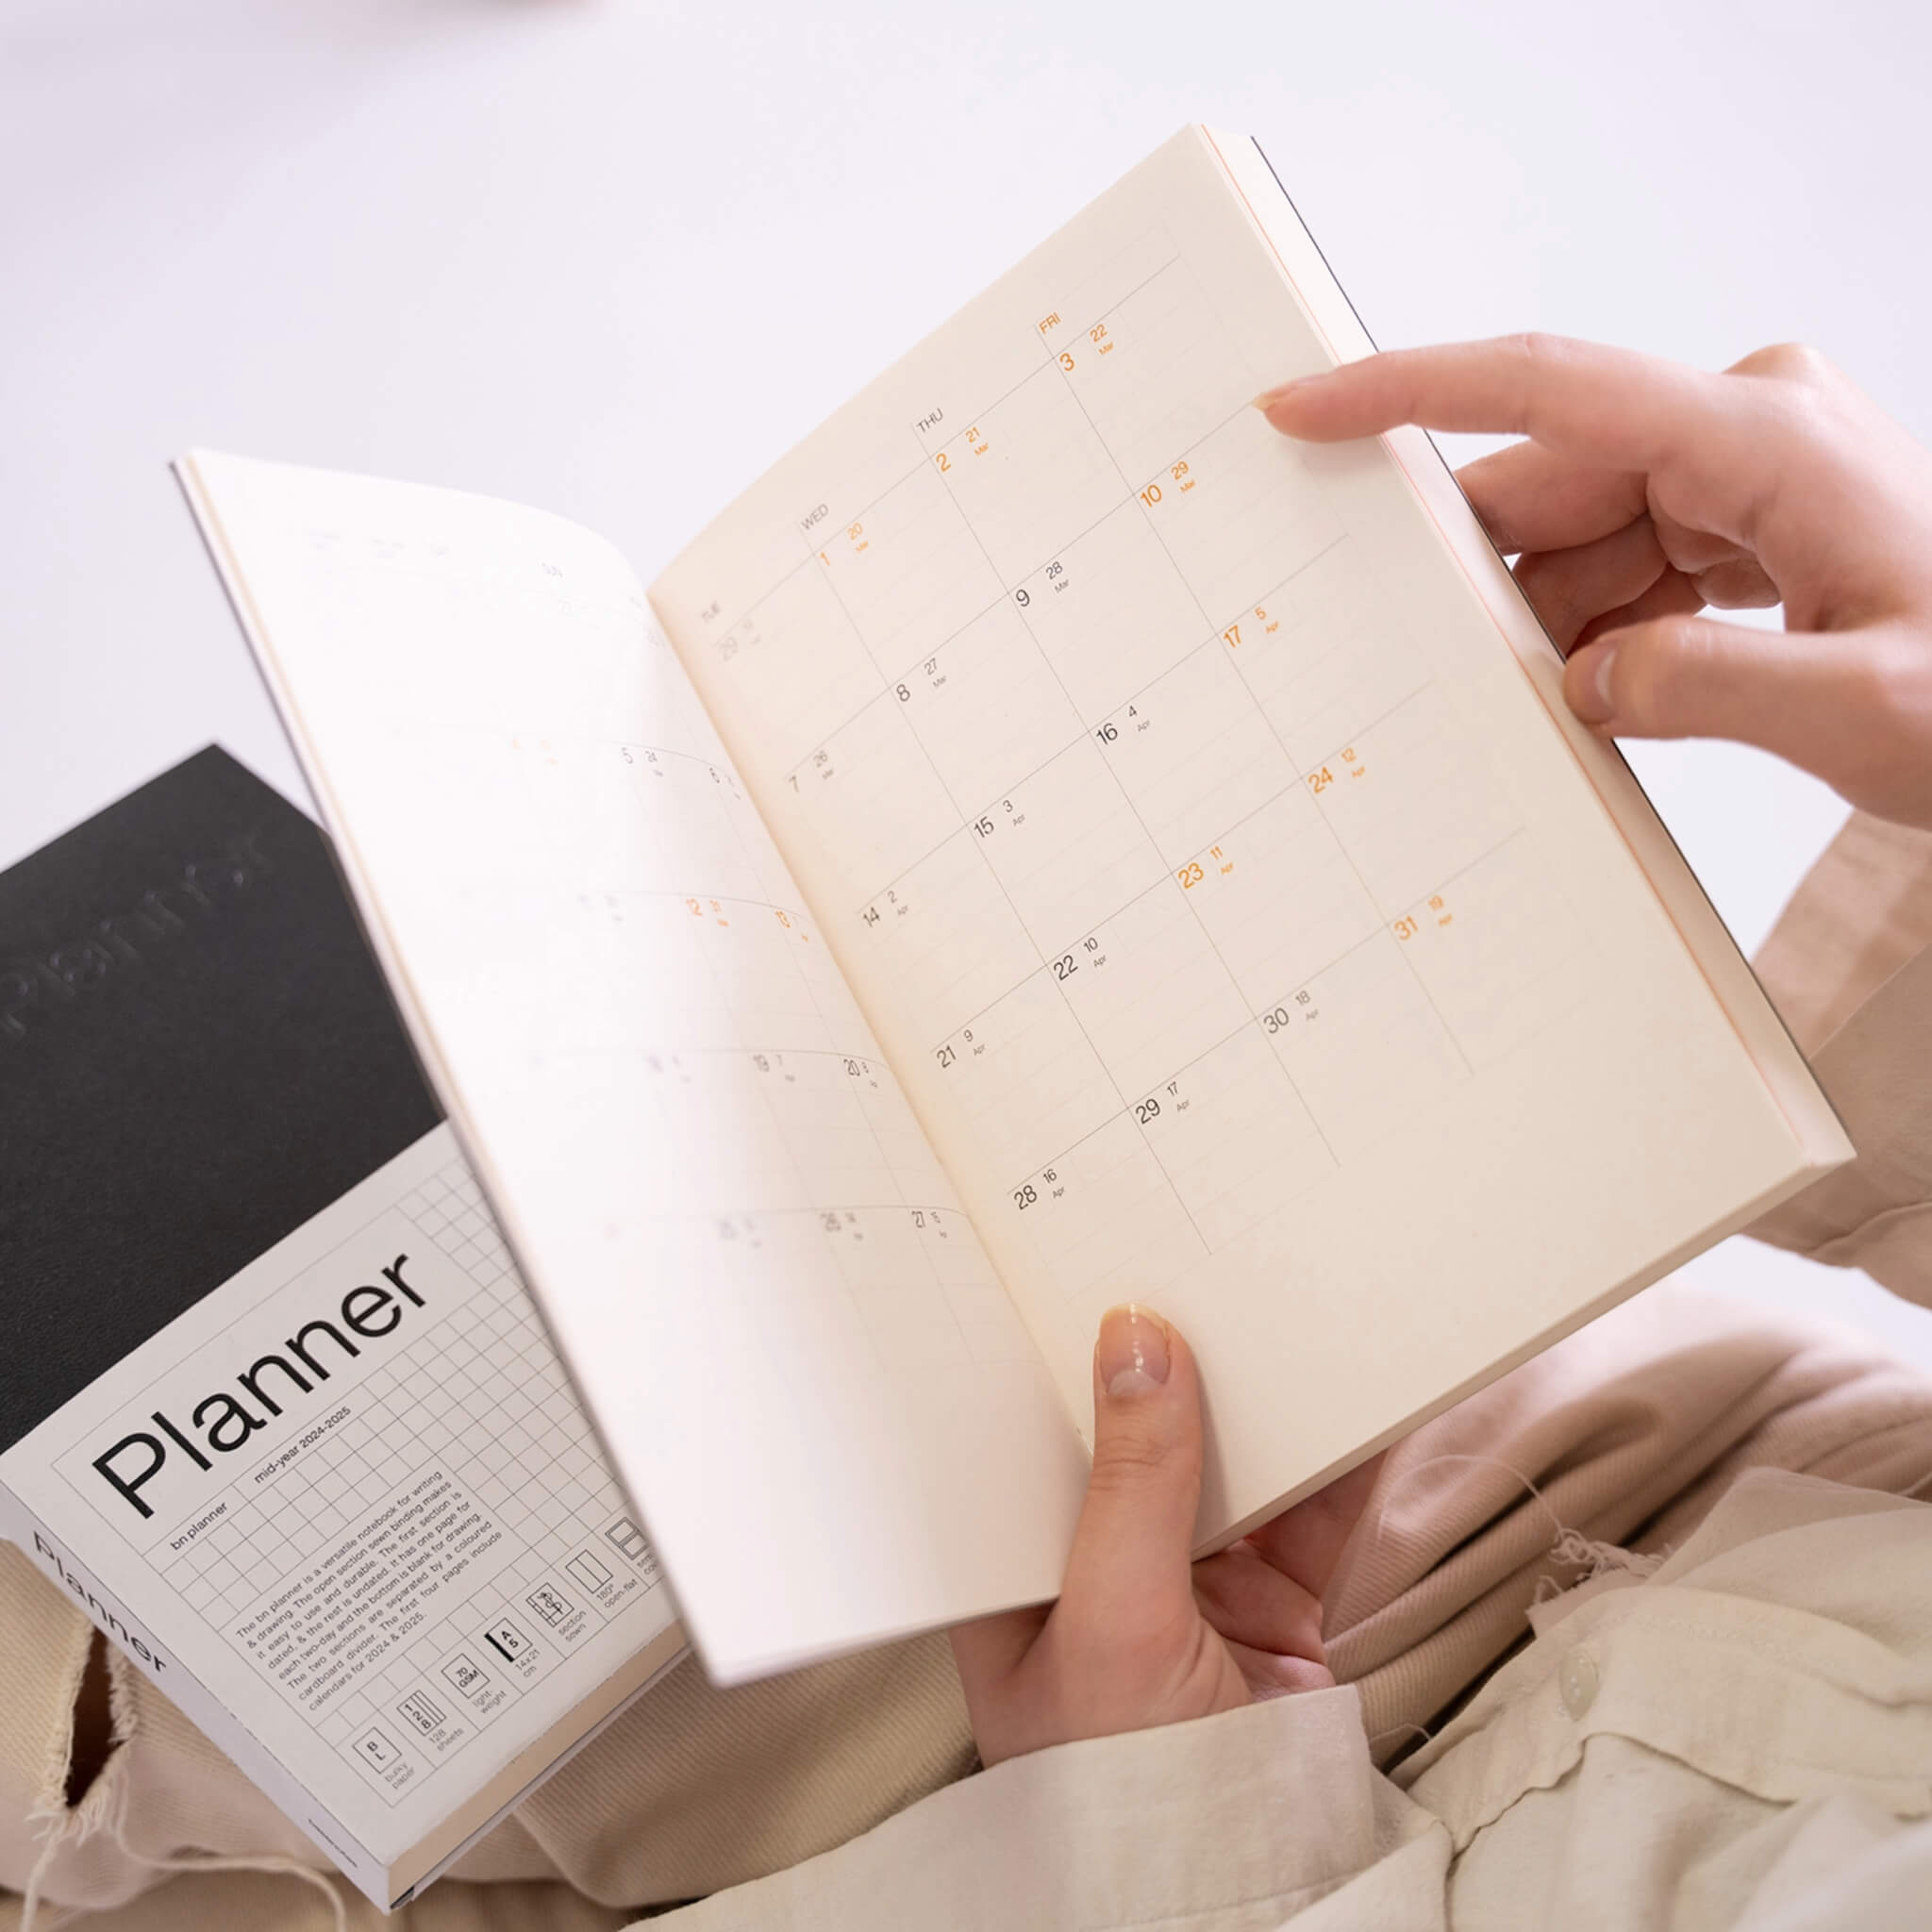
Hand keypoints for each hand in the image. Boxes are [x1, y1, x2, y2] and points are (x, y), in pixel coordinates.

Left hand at [949, 1304, 1378, 1766]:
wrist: (1243, 1895)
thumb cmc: (1121, 1785)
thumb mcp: (1115, 1616)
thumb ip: (1134, 1479)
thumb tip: (1138, 1339)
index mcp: (1014, 1571)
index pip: (1019, 1438)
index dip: (1043, 1357)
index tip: (1067, 1267)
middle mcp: (1091, 1567)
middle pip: (1129, 1438)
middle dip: (1165, 1361)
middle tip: (1187, 1258)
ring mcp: (1185, 1584)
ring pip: (1223, 1464)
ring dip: (1258, 1398)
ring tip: (1276, 1300)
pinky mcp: (1267, 1604)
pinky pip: (1305, 1512)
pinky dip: (1336, 1459)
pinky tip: (1354, 1393)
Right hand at [1260, 336, 1931, 829]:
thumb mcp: (1865, 713)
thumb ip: (1708, 691)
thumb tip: (1585, 679)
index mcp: (1769, 441)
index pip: (1554, 391)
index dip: (1414, 392)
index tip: (1311, 409)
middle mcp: (1750, 433)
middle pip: (1554, 481)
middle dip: (1493, 576)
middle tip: (1446, 666)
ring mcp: (1748, 476)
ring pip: (1582, 537)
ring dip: (1558, 625)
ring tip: (1578, 708)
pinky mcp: (1746, 525)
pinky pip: (1626, 570)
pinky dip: (1602, 636)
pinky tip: (1612, 694)